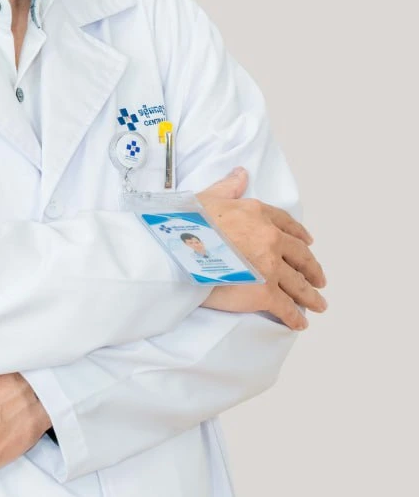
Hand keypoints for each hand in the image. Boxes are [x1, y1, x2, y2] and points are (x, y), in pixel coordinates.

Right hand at [195, 167, 326, 329]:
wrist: (177, 249)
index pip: (287, 225)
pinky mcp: (264, 292)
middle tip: (319, 279)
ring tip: (318, 304)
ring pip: (298, 284)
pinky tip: (300, 323)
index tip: (307, 243)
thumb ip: (229, 187)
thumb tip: (241, 174)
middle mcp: (270, 239)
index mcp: (258, 214)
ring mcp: (270, 267)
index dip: (299, 236)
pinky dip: (295, 317)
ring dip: (310, 296)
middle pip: (300, 256)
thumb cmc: (186, 223)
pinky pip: (286, 308)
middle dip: (312, 269)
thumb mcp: (208, 197)